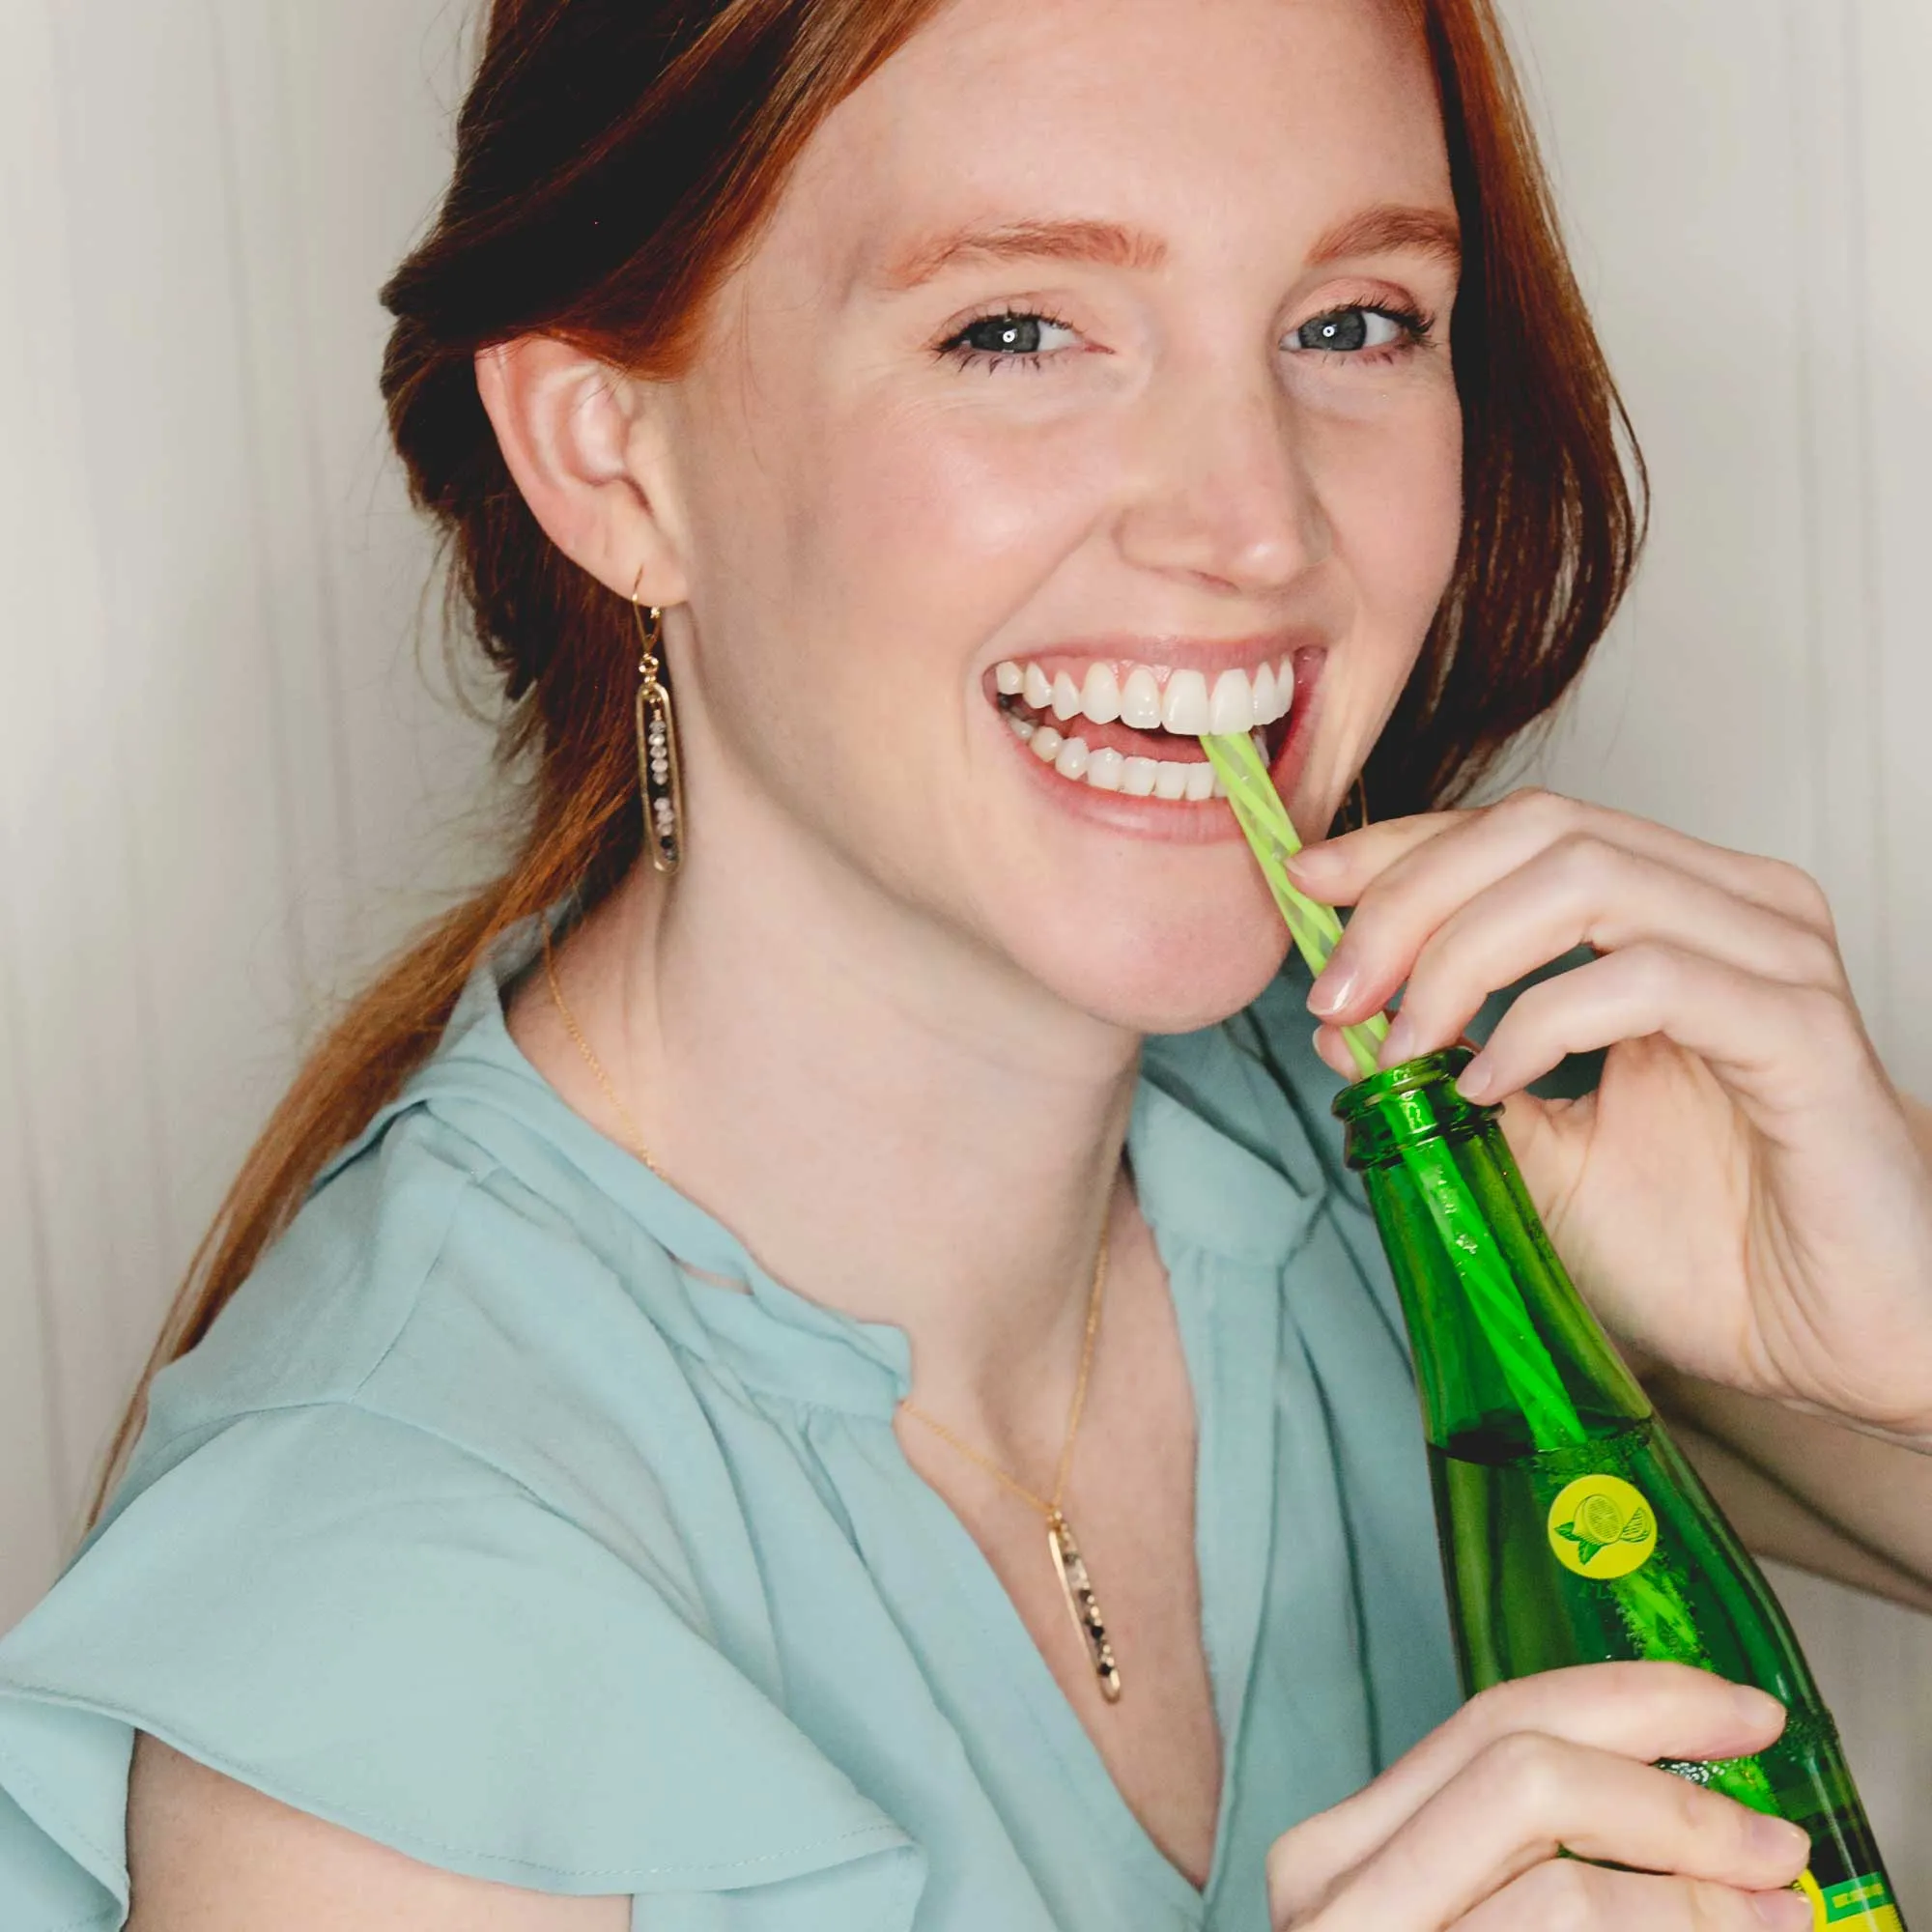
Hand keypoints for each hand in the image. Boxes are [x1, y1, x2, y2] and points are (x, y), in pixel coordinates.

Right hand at [1267, 1664, 1811, 1929]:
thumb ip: (1548, 1876)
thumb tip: (1723, 1836)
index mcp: (1350, 1849)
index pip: (1496, 1722)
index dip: (1633, 1702)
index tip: (1742, 1716)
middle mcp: (1335, 1886)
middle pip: (1523, 1766)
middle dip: (1675, 1788)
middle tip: (1776, 1832)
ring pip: (1561, 1887)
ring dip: (1694, 1904)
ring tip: (1773, 1927)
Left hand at [1290, 789, 1931, 1445]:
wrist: (1836, 1341)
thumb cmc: (1705, 1245)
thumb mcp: (1531, 1153)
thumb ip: (1441, 1074)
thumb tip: (1338, 1022)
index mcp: (1670, 912)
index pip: (1517, 830)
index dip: (1401, 847)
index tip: (1305, 890)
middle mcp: (1728, 907)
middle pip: (1538, 829)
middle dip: (1409, 898)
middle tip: (1336, 991)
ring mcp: (1772, 958)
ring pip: (1584, 879)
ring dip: (1460, 955)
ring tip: (1403, 1046)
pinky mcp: (1800, 1029)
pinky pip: (1650, 978)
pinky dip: (1542, 1022)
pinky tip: (1491, 1086)